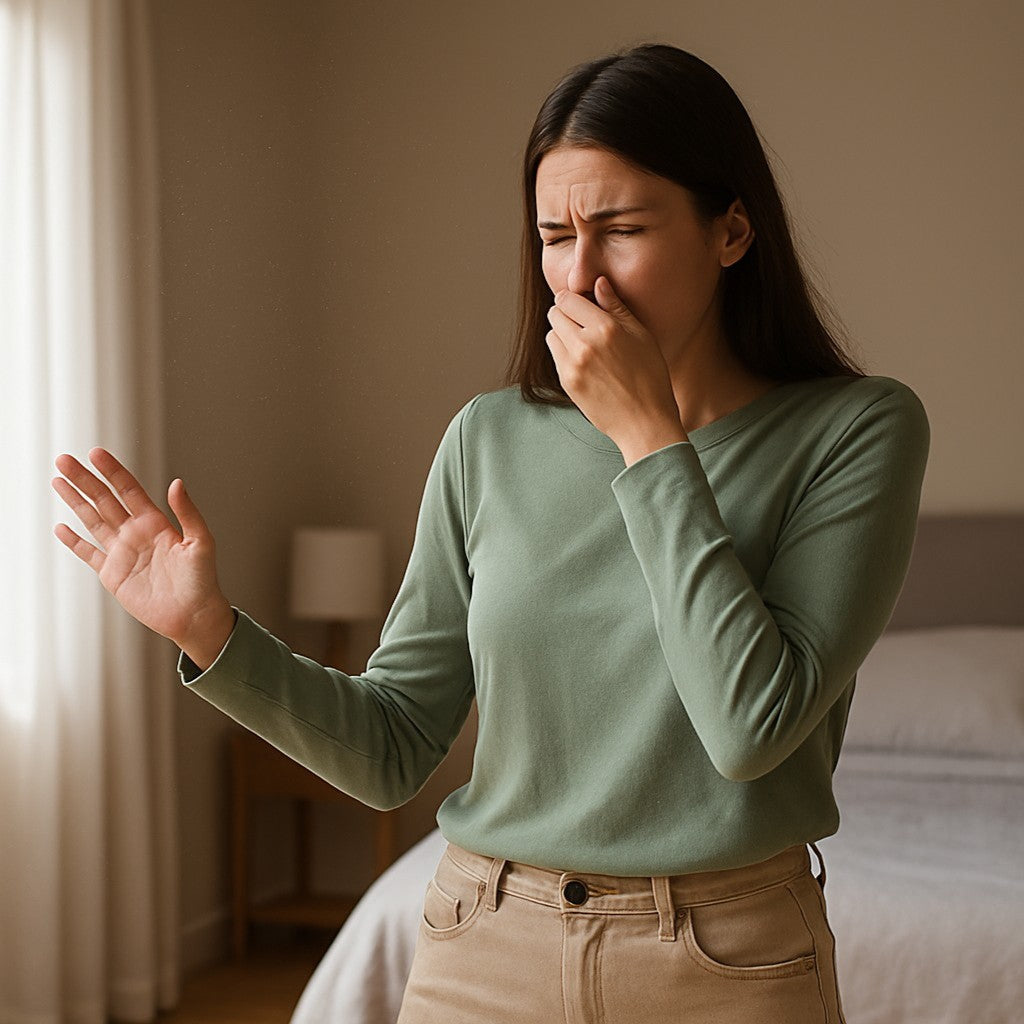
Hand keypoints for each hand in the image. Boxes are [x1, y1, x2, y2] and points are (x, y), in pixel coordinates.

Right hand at [52, 448, 230, 647]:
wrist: (193, 615)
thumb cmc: (202, 580)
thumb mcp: (201, 542)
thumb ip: (187, 513)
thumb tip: (177, 483)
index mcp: (156, 522)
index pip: (129, 490)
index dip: (112, 471)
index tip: (95, 453)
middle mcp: (136, 533)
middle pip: (104, 500)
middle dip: (84, 480)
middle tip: (64, 460)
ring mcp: (122, 552)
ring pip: (93, 520)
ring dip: (75, 501)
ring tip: (58, 481)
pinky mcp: (112, 573)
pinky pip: (88, 553)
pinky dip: (74, 541)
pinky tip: (60, 527)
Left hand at [545, 276, 683, 453]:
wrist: (644, 421)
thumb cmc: (651, 377)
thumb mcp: (641, 335)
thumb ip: (616, 307)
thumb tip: (598, 282)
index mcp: (605, 328)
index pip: (567, 298)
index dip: (573, 299)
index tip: (583, 305)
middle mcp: (584, 344)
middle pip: (554, 314)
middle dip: (566, 314)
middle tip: (583, 324)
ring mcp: (572, 365)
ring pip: (552, 335)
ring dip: (563, 335)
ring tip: (586, 345)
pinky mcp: (567, 383)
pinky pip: (556, 357)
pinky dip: (565, 355)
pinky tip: (586, 364)